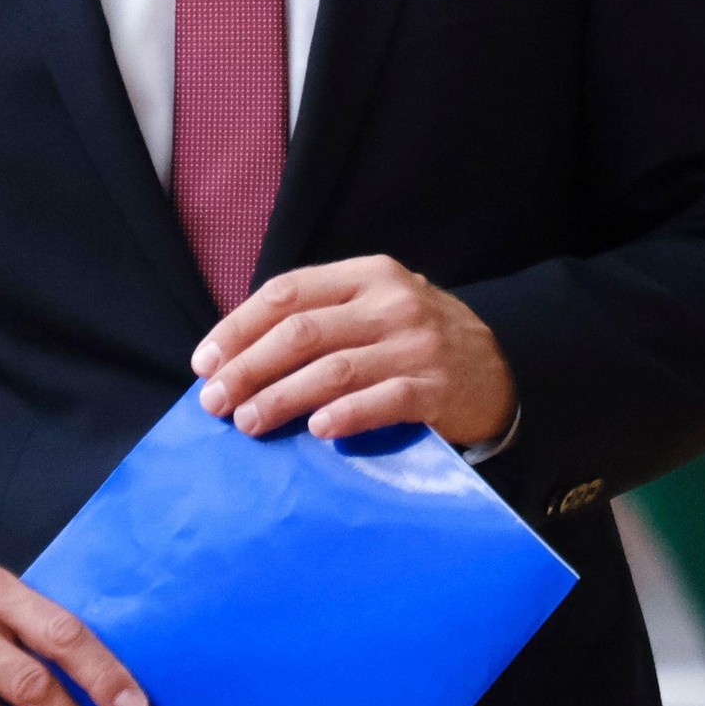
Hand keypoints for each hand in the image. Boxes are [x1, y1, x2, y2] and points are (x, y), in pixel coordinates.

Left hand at [193, 256, 515, 448]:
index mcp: (366, 275)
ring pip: (333, 370)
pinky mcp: (436, 387)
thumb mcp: (375, 309)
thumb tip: (236, 358)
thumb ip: (321, 319)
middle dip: (248, 368)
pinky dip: (345, 415)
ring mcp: (416, 344)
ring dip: (281, 398)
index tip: (204, 363)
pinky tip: (316, 431)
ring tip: (248, 422)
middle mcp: (391, 302)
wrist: (500, 369)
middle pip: (301, 332)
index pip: (286, 293)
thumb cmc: (416, 343)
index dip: (238, 328)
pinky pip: (382, 402)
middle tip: (215, 401)